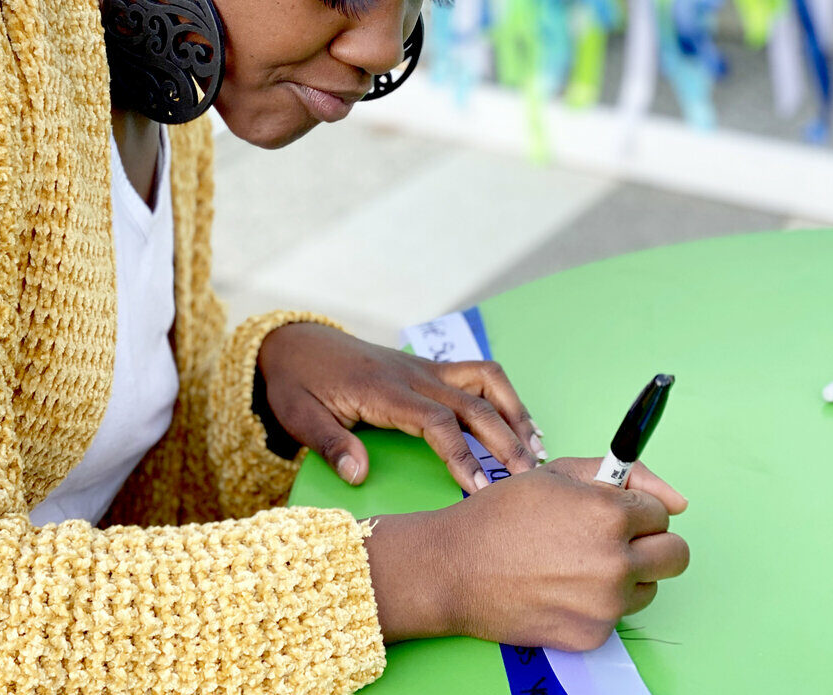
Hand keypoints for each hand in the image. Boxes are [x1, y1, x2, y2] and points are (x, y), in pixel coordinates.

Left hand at [256, 323, 543, 492]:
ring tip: (535, 449)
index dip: (461, 455)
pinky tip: (517, 424)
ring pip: (484, 378)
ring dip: (513, 411)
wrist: (298, 343)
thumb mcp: (299, 416)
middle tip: (528, 480)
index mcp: (382, 391)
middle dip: (505, 441)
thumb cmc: (298, 384)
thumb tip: (358, 476)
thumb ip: (329, 444)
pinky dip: (503, 397)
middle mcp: (411, 375)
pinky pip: (476, 375)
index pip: (435, 421)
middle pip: (473, 403)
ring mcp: (423, 368)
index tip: (478, 489)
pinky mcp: (427, 368)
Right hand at [364, 458, 689, 649]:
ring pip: (649, 585)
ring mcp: (607, 604)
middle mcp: (616, 561)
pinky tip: (562, 585)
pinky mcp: (594, 635)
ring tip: (576, 560)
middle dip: (650, 541)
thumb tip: (676, 499)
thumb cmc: (503, 514)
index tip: (613, 510)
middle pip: (675, 554)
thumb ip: (620, 475)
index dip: (634, 507)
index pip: (661, 511)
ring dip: (626, 573)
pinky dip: (599, 601)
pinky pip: (619, 614)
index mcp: (609, 513)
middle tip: (613, 537)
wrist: (457, 565)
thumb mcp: (556, 473)